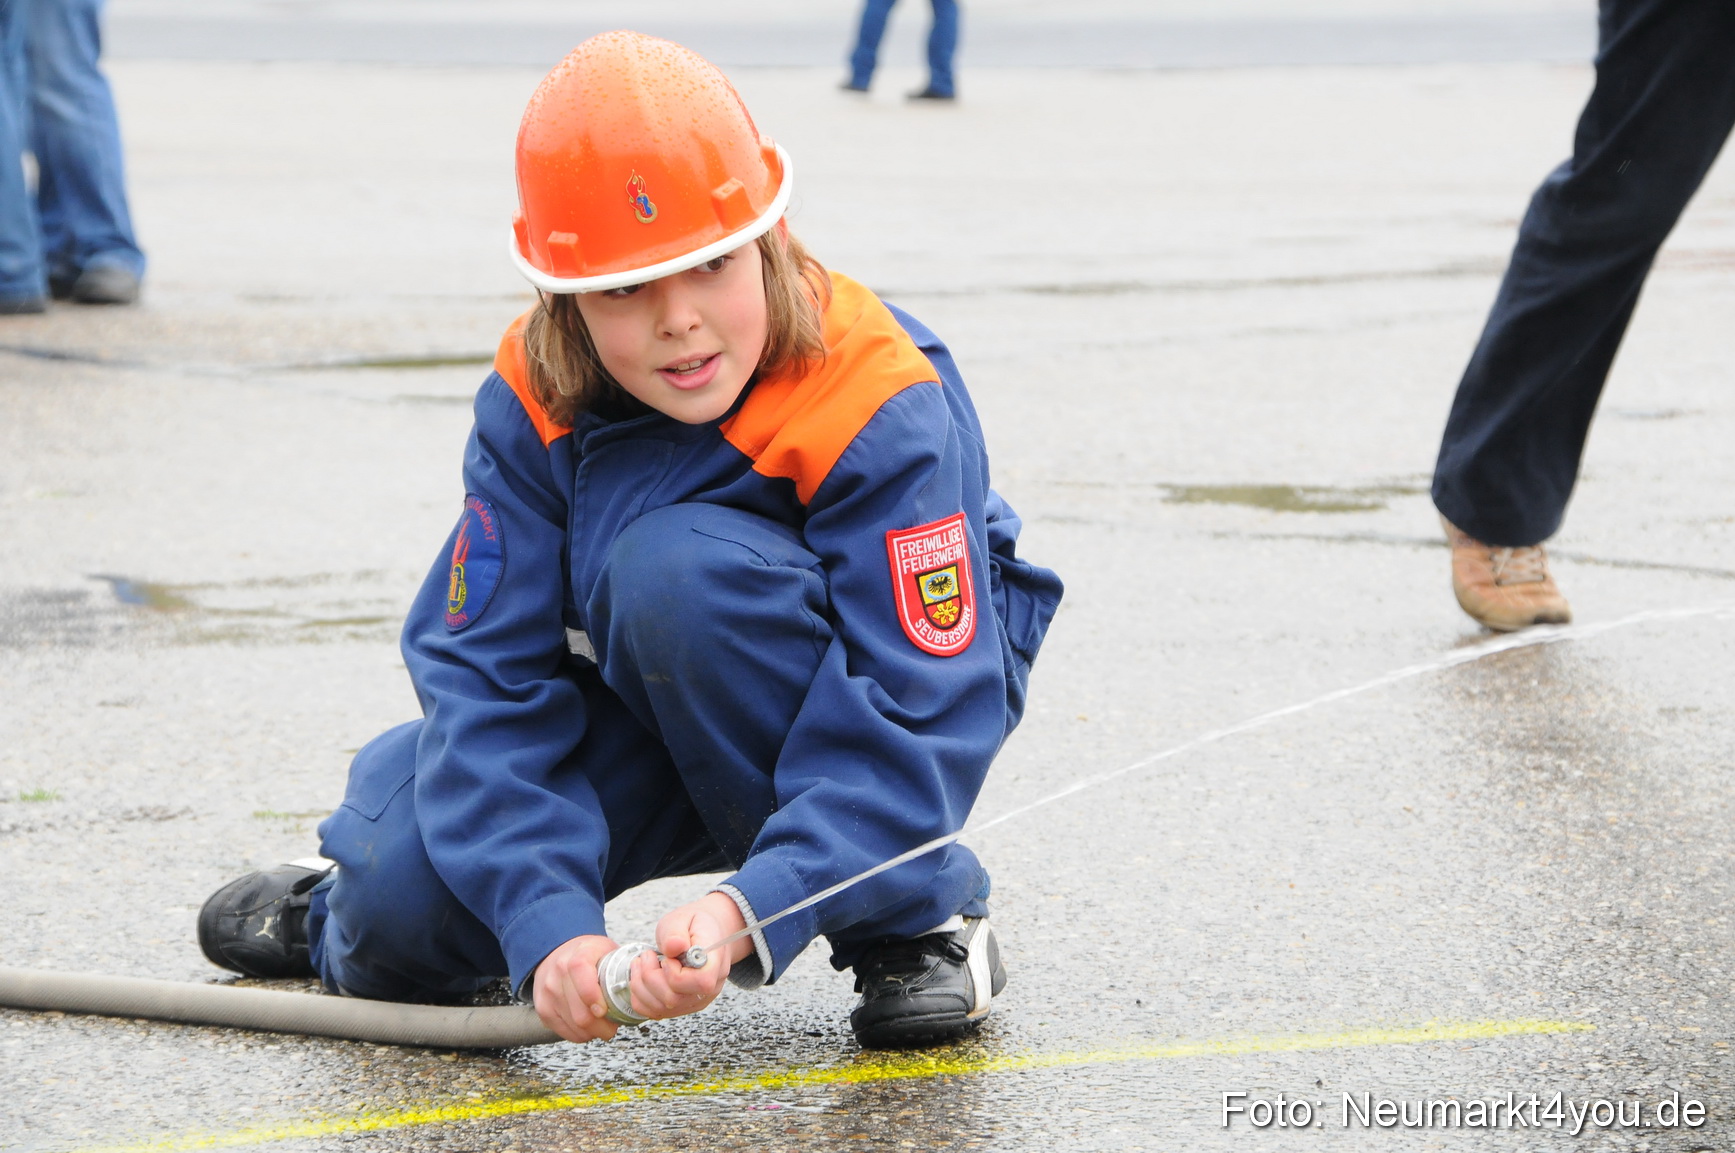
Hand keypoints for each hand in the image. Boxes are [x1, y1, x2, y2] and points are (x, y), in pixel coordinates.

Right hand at [531, 934, 620, 1043]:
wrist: (558, 952)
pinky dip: (579, 1035)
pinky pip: (563, 1031)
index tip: (605, 1010)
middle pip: (580, 1012)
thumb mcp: (607, 950)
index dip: (594, 997)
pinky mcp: (542, 1007)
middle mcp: (559, 972)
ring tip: (602, 1027)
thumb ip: (623, 966)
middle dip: (602, 1026)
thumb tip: (643, 988)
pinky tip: (588, 1029)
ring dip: (592, 1032)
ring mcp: (548, 991)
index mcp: (579, 955)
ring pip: (573, 1024)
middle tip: (612, 1027)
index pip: (582, 976)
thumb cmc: (588, 954)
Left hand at [628, 893, 754, 1020]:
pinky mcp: (681, 1007)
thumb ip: (675, 931)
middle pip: (674, 998)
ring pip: (662, 1008)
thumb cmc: (695, 925)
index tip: (666, 957)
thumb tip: (673, 946)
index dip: (675, 973)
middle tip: (647, 956)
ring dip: (641, 986)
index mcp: (715, 963)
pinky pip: (655, 1012)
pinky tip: (641, 978)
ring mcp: (695, 1000)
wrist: (705, 933)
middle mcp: (709, 988)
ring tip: (641, 964)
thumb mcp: (683, 918)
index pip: (700, 982)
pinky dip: (640, 997)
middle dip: (650, 977)